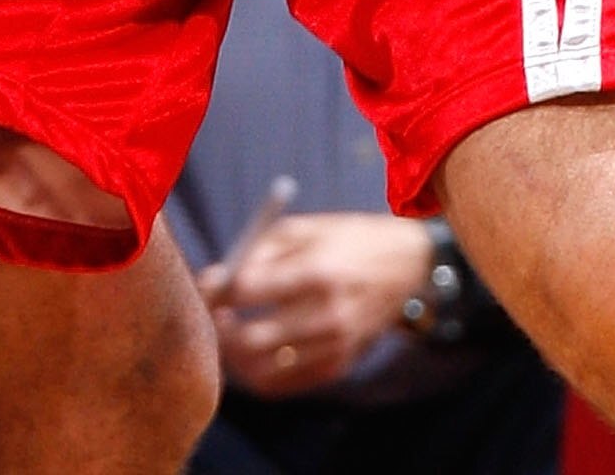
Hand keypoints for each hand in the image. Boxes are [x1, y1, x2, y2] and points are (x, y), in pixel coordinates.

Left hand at [199, 214, 431, 397]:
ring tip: (231, 334)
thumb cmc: (343, 241)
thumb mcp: (303, 230)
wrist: (404, 268)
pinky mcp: (338, 366)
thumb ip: (257, 253)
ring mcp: (334, 347)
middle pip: (250, 339)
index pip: (247, 290)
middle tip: (214, 315)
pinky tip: (255, 352)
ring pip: (261, 371)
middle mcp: (327, 315)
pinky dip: (259, 373)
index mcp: (316, 271)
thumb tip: (216, 281)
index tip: (210, 283)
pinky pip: (284, 384)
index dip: (218, 288)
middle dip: (221, 328)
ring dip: (235, 356)